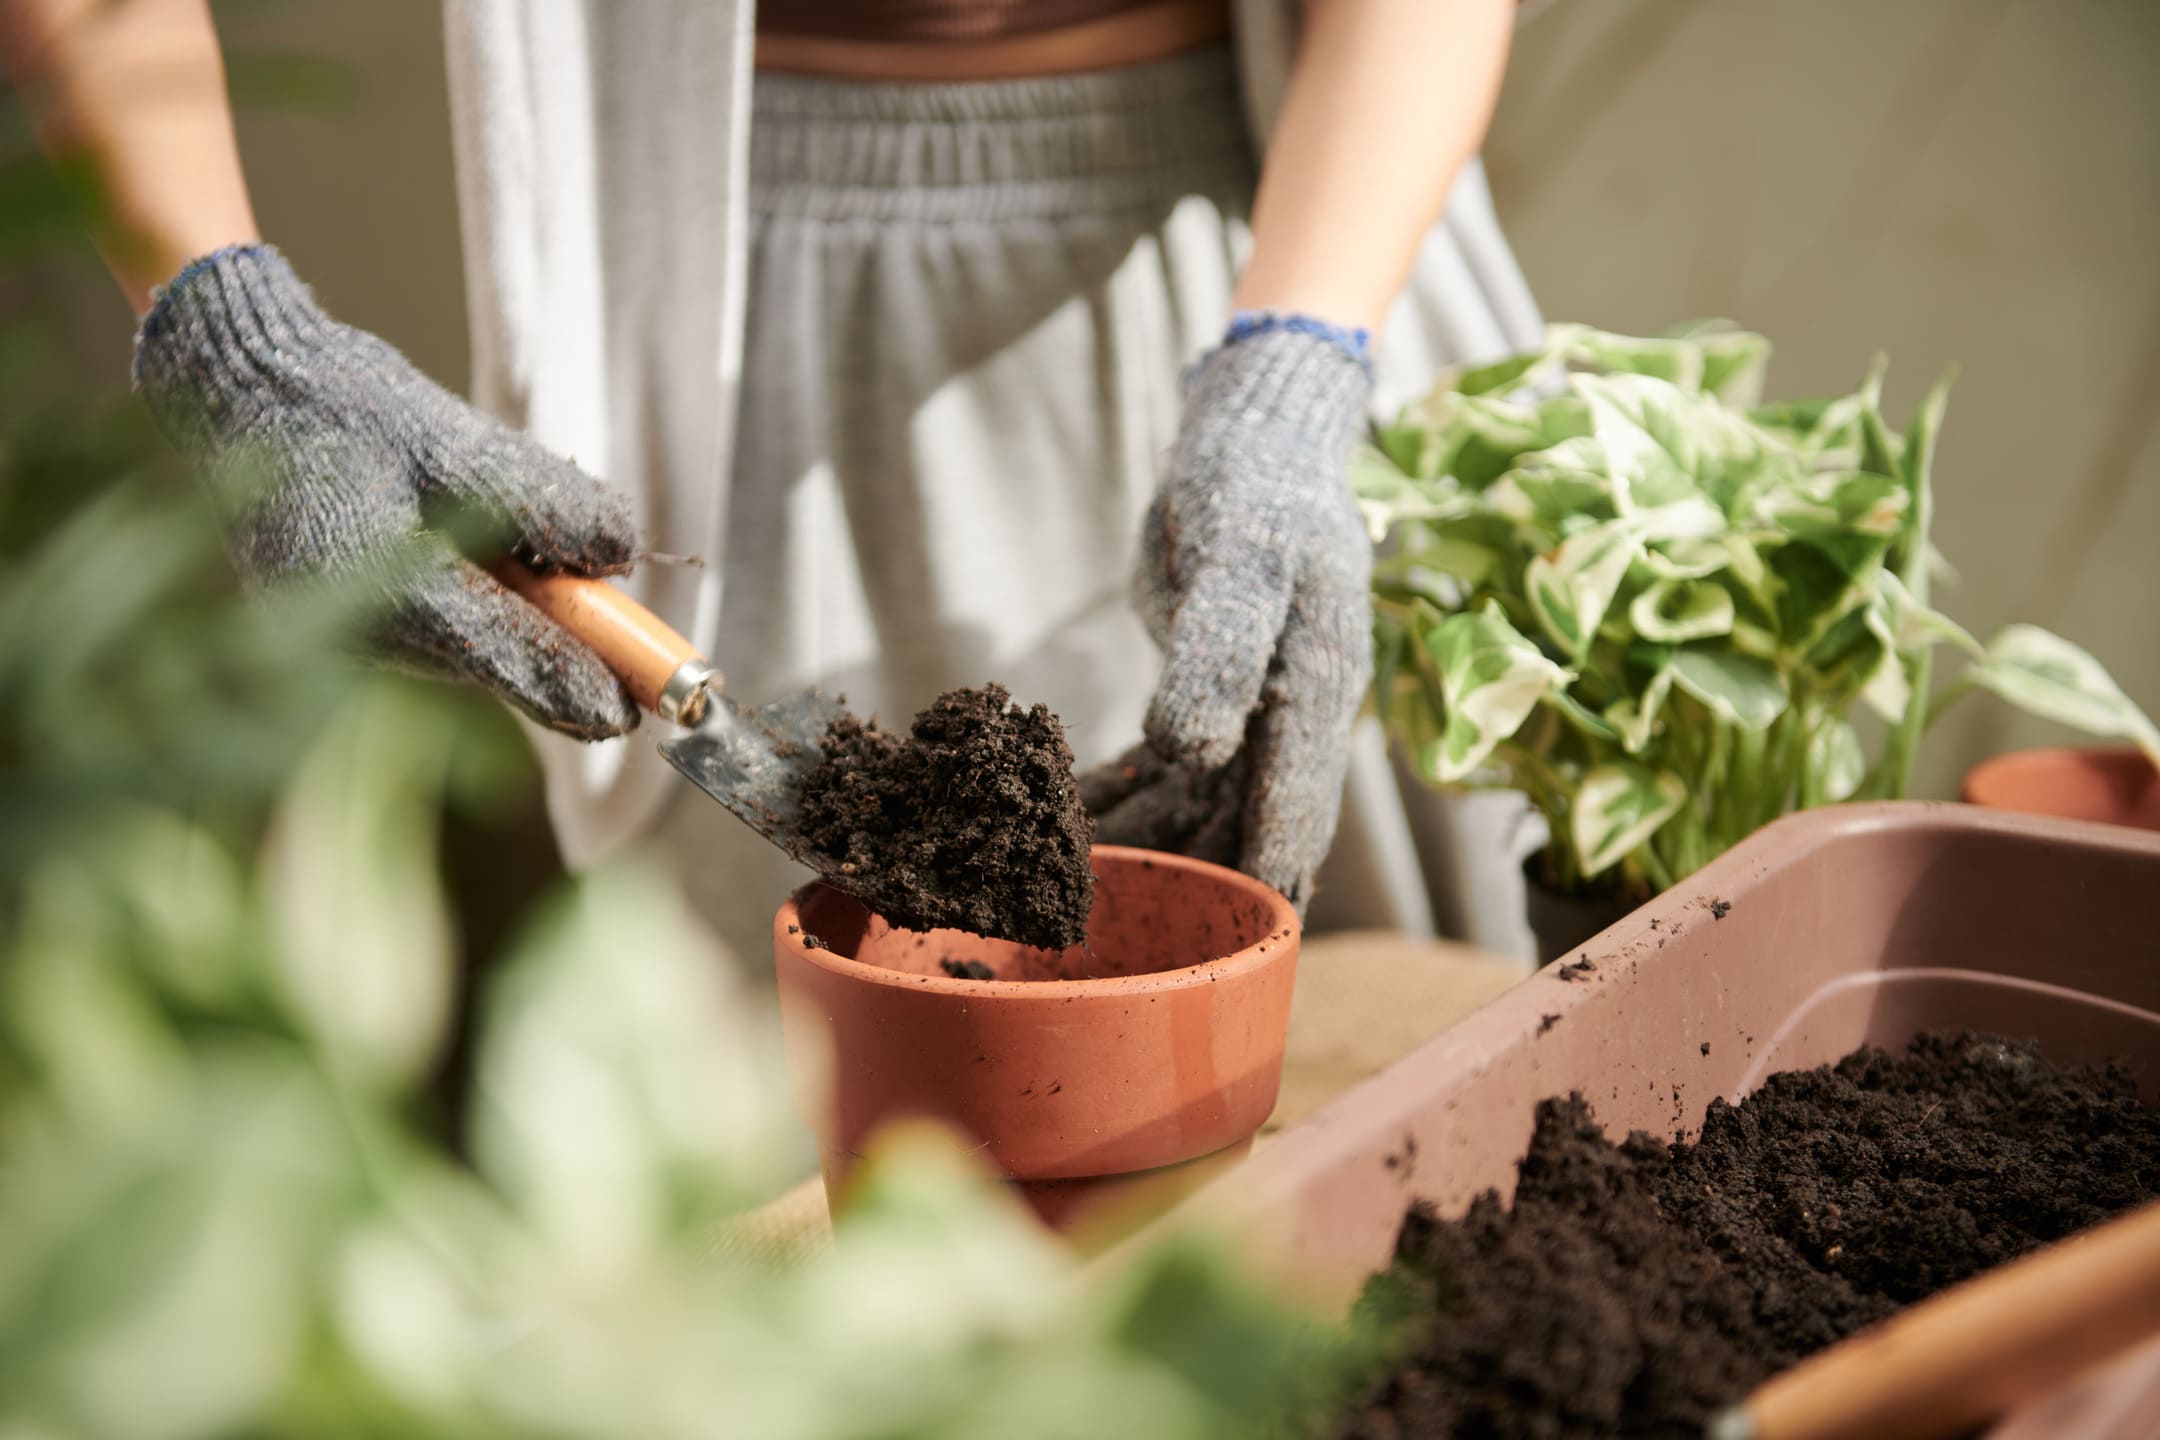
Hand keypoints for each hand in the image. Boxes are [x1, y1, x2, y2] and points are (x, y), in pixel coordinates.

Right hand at [132, 245, 639, 738]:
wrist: (239, 389)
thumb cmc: (339, 403)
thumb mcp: (455, 438)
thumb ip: (545, 503)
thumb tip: (623, 553)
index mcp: (377, 595)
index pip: (506, 658)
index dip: (582, 683)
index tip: (639, 710)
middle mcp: (354, 639)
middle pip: (493, 666)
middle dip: (564, 658)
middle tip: (641, 674)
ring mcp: (339, 642)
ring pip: (468, 653)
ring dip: (523, 628)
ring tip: (556, 576)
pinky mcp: (339, 629)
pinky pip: (436, 634)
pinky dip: (480, 610)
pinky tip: (492, 564)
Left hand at [1088, 324, 1374, 910]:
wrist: (1252, 442)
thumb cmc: (1254, 487)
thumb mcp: (1240, 556)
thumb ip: (1220, 651)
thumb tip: (1196, 749)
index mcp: (1315, 690)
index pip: (1297, 801)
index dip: (1272, 871)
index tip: (1252, 941)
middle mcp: (1289, 717)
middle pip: (1244, 821)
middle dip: (1194, 880)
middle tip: (1120, 937)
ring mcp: (1250, 713)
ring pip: (1196, 805)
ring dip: (1143, 846)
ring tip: (1065, 890)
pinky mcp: (1209, 699)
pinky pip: (1165, 769)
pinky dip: (1122, 798)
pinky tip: (1069, 827)